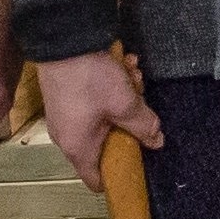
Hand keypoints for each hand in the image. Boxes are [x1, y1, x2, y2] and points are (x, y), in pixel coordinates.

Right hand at [31, 48, 165, 193]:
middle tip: (140, 103)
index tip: (137, 162)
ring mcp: (65, 115)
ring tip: (133, 74)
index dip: (118, 175)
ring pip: (103, 117)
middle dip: (128, 124)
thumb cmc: (89, 78)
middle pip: (106, 144)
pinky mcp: (66, 95)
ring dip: (122, 98)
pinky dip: (108, 87)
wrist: (62, 38)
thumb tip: (156, 141)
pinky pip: (91, 101)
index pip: (96, 180)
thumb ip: (143, 126)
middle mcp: (67, 136)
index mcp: (78, 147)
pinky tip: (124, 63)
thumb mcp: (124, 103)